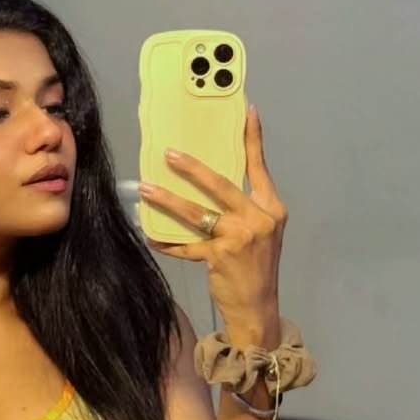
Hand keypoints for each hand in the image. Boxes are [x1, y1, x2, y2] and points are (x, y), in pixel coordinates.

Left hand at [140, 105, 286, 344]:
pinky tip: (151, 236)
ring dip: (168, 201)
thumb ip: (244, 207)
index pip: (259, 167)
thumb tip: (211, 181)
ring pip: (197, 213)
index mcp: (272, 209)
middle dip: (193, 168)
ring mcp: (239, 238)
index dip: (253, 139)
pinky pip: (186, 245)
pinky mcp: (219, 258)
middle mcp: (258, 220)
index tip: (247, 111)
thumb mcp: (262, 232)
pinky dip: (167, 241)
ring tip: (147, 189)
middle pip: (221, 185)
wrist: (258, 308)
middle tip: (169, 154)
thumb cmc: (256, 267)